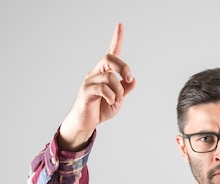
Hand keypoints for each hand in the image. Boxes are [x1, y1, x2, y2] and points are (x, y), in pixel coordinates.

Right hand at [58, 22, 136, 149]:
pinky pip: (102, 88)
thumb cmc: (101, 109)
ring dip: (118, 89)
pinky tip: (111, 101)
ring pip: (109, 76)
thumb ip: (125, 89)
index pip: (111, 53)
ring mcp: (90, 81)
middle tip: (129, 79)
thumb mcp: (118, 99)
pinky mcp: (86, 91)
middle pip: (109, 58)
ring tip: (117, 99)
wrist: (86, 122)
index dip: (116, 39)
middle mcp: (96, 73)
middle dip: (123, 67)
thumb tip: (133, 80)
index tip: (120, 25)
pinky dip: (111, 95)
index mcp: (105, 73)